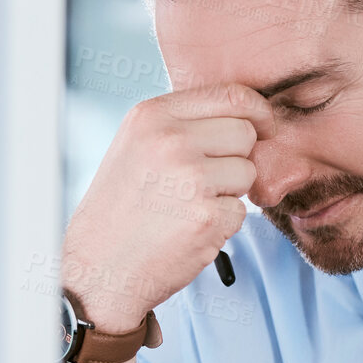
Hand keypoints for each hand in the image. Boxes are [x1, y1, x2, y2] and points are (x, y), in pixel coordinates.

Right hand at [62, 85, 271, 332]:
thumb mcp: (136, 146)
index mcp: (152, 116)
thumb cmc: (119, 211)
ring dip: (229, 193)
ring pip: (248, 172)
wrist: (99, 268)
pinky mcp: (207, 216)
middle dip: (237, 158)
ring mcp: (191, 178)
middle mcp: (171, 141)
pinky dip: (222, 224)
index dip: (258, 111)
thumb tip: (244, 114)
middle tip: (205, 182)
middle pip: (245, 133)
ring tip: (188, 206)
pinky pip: (241, 211)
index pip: (232, 95)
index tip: (263, 127)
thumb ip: (182, 124)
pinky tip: (187, 229)